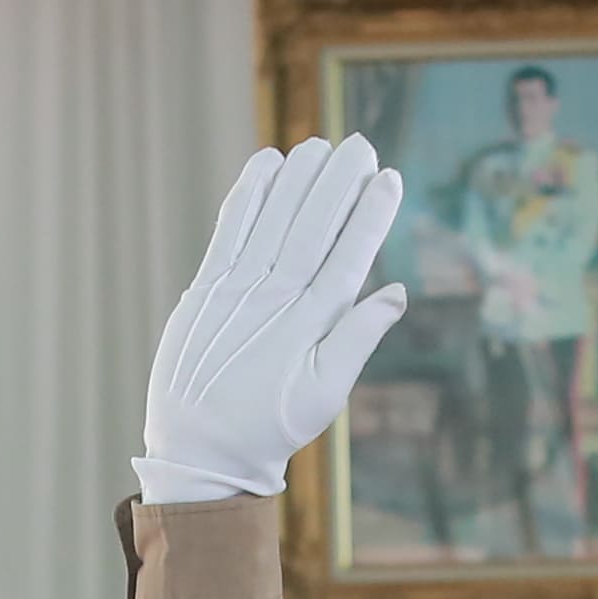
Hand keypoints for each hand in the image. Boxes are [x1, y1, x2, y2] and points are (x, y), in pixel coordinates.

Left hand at [138, 135, 407, 503]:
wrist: (199, 453)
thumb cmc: (271, 426)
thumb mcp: (327, 395)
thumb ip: (359, 338)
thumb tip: (398, 292)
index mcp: (311, 325)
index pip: (349, 256)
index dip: (371, 214)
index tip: (390, 178)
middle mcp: (275, 300)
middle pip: (313, 227)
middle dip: (339, 182)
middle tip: (362, 145)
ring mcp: (236, 291)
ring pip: (273, 220)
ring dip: (297, 178)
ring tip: (319, 145)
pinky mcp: (205, 290)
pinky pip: (230, 230)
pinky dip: (248, 194)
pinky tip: (267, 163)